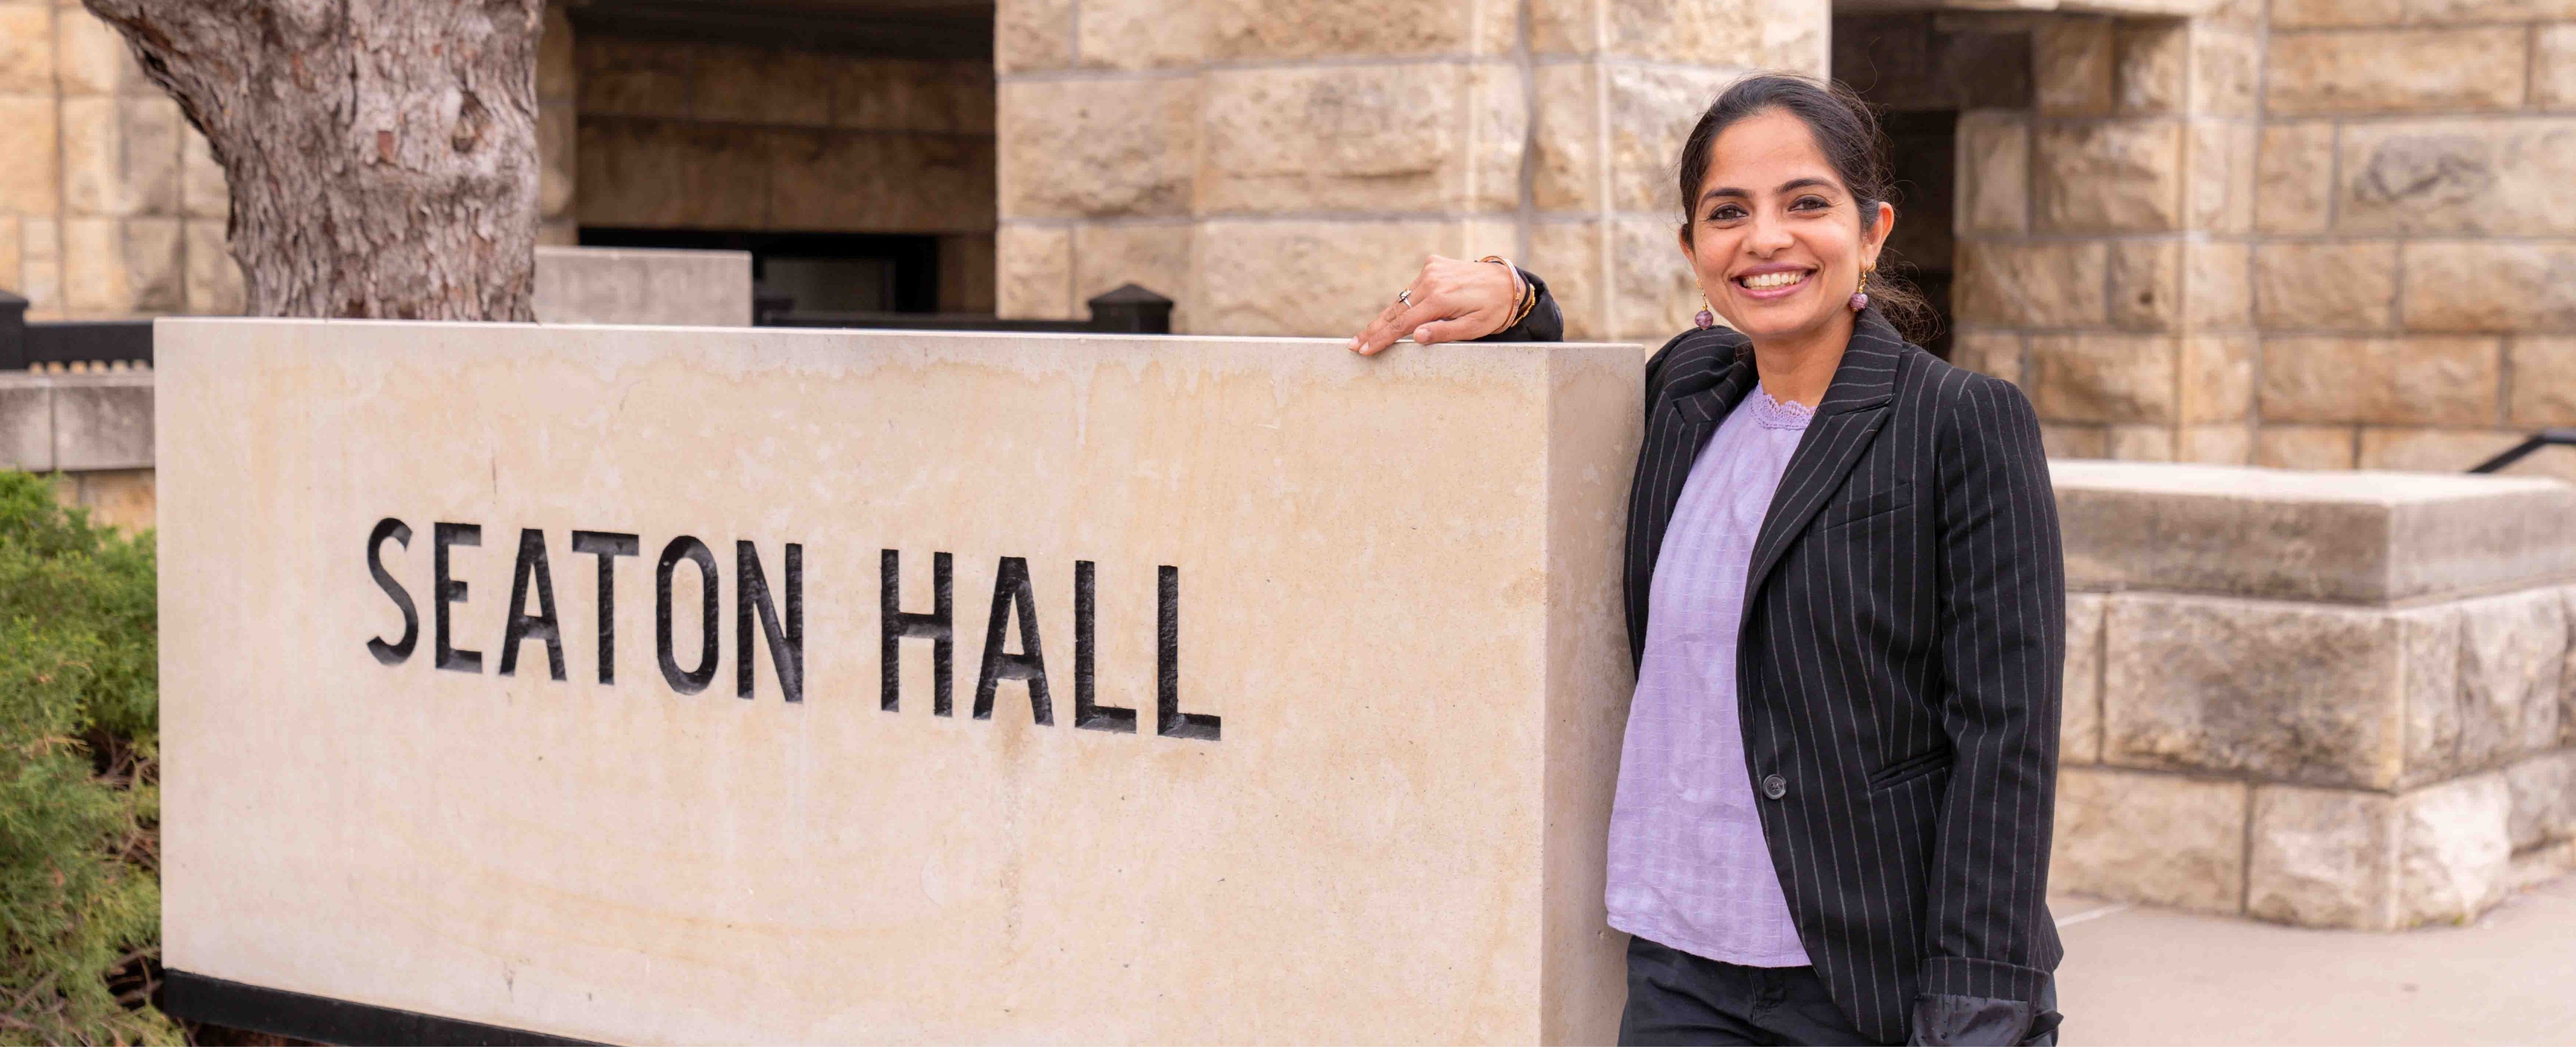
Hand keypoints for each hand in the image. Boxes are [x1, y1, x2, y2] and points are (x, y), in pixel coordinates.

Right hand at [1348, 255, 1520, 355]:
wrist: (1509, 282)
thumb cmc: (1494, 310)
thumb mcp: (1474, 328)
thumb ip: (1444, 332)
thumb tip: (1417, 336)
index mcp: (1441, 299)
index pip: (1403, 324)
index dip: (1381, 338)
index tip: (1364, 349)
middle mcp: (1432, 281)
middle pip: (1395, 311)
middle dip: (1374, 329)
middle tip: (1354, 344)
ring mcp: (1431, 270)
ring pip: (1401, 299)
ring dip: (1386, 318)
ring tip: (1367, 335)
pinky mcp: (1433, 265)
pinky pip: (1412, 288)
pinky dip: (1404, 303)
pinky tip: (1395, 316)